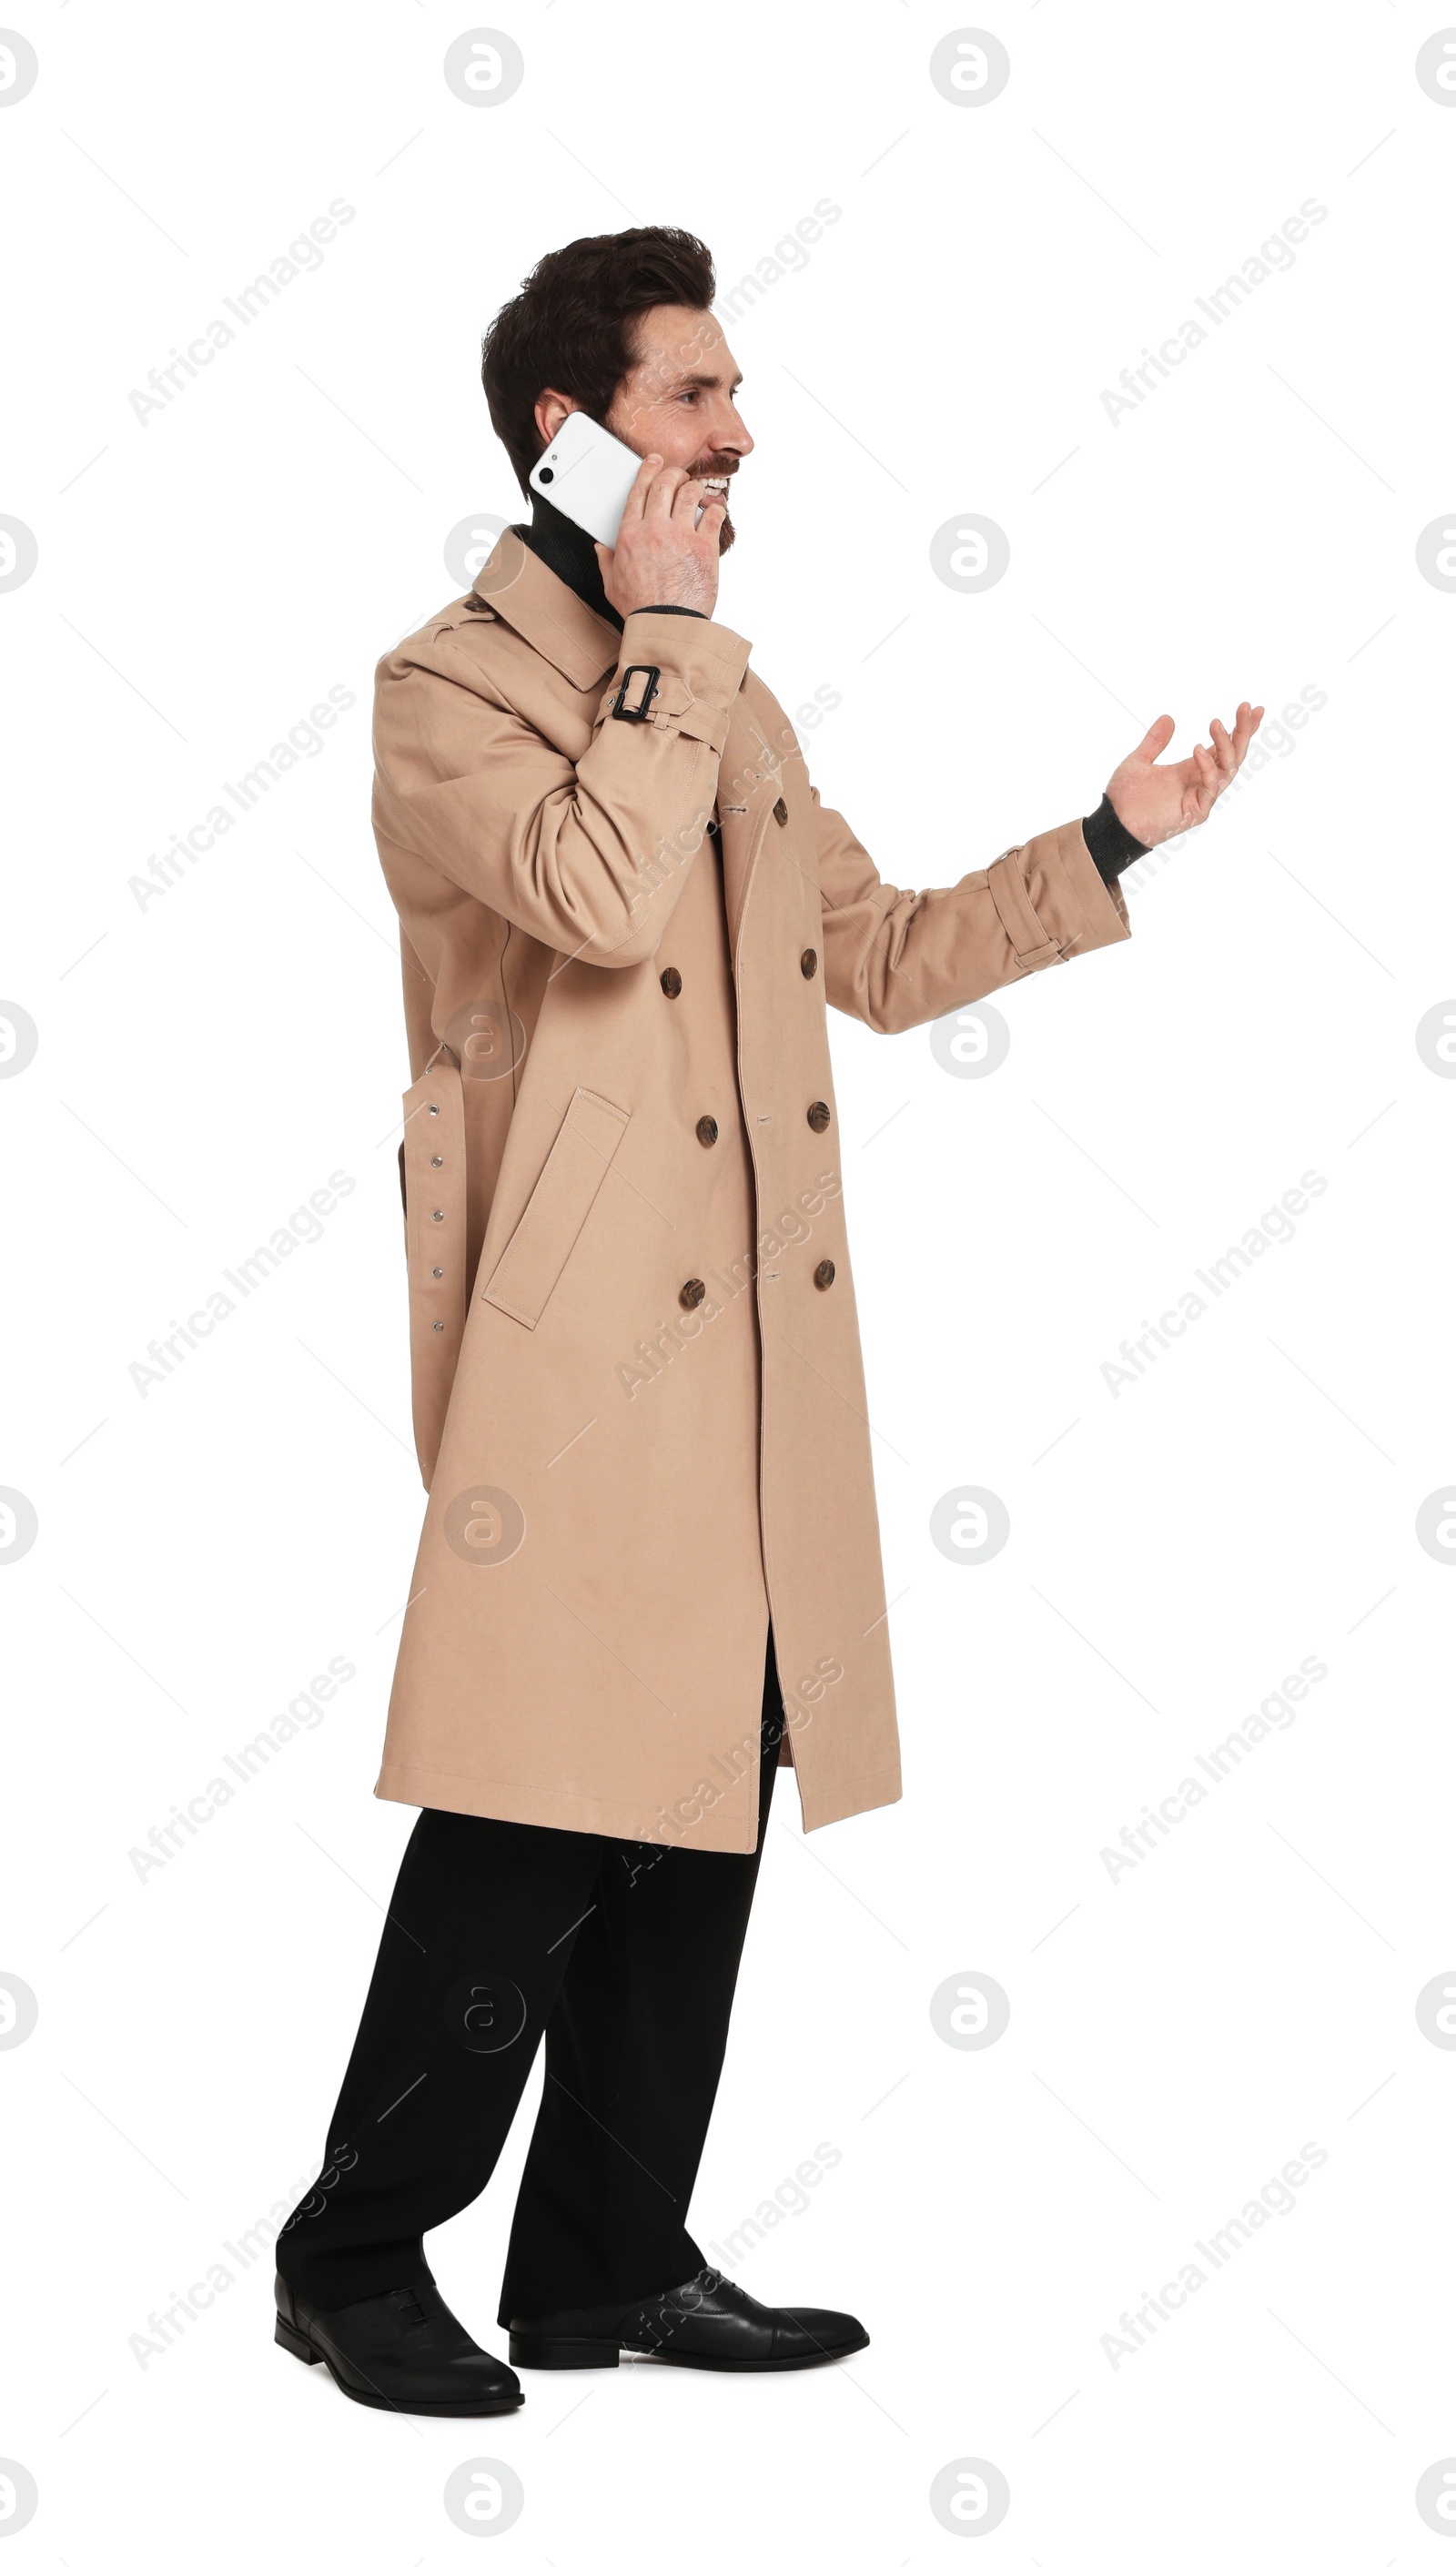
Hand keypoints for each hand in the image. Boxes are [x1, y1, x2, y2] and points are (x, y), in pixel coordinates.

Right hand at [595, 454, 726, 618]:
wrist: (666, 627)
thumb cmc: (640, 610)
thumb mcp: (612, 585)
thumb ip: (606, 562)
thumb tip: (600, 548)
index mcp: (630, 535)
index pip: (639, 490)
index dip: (648, 470)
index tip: (654, 461)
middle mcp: (655, 529)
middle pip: (665, 483)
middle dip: (673, 472)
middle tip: (678, 474)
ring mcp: (681, 536)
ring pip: (690, 492)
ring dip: (693, 488)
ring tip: (695, 493)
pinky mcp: (704, 547)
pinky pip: (713, 515)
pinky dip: (716, 510)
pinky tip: (715, 511)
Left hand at [1105, 702, 1263, 848]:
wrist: (1113, 822)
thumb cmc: (1125, 796)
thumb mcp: (1140, 760)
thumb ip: (1156, 741)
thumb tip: (1168, 717)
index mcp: (1192, 769)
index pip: (1223, 747)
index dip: (1239, 729)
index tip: (1250, 707)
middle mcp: (1201, 782)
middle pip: (1233, 755)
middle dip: (1242, 732)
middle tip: (1248, 708)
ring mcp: (1201, 797)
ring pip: (1227, 769)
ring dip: (1226, 745)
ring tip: (1216, 724)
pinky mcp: (1197, 812)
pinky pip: (1211, 787)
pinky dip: (1208, 767)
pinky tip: (1198, 750)